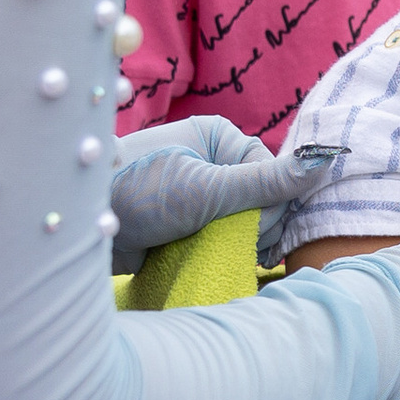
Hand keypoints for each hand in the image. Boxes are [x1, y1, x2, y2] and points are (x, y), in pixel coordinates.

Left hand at [108, 115, 344, 271]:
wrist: (74, 226)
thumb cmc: (136, 194)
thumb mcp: (206, 189)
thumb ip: (266, 182)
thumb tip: (325, 160)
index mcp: (221, 138)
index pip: (273, 179)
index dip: (266, 210)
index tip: (243, 228)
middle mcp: (212, 162)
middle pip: (262, 205)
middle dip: (248, 230)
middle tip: (214, 239)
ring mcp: (198, 193)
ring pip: (242, 227)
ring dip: (231, 246)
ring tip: (202, 249)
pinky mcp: (185, 222)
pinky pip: (219, 240)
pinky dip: (217, 254)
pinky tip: (205, 261)